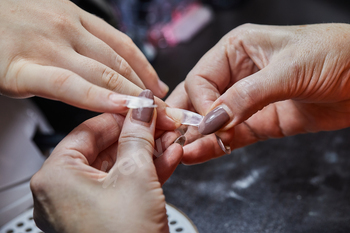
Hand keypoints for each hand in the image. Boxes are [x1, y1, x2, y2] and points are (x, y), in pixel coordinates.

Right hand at [0, 0, 168, 111]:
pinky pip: (68, 86)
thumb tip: (104, 63)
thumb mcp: (48, 18)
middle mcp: (67, 29)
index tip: (162, 90)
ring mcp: (47, 47)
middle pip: (120, 64)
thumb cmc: (5, 19)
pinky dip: (98, 98)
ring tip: (155, 117)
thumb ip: (78, 40)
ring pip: (103, 74)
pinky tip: (119, 108)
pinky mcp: (22, 68)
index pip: (123, 47)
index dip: (147, 70)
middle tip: (168, 111)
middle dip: (148, 91)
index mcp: (74, 18)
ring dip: (134, 98)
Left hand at [30, 94, 182, 232]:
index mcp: (56, 178)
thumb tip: (141, 109)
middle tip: (161, 122)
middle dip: (141, 135)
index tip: (141, 107)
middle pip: (107, 148)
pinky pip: (126, 184)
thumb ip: (138, 135)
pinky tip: (170, 157)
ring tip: (171, 138)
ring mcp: (86, 206)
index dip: (120, 115)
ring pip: (120, 166)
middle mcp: (65, 192)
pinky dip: (148, 171)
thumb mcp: (135, 174)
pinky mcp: (107, 216)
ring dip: (149, 152)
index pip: (89, 130)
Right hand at [169, 23, 349, 163]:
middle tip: (175, 137)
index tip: (207, 121)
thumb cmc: (336, 54)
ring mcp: (247, 101)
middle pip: (199, 98)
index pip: (201, 78)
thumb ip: (246, 95)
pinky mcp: (259, 122)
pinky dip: (215, 146)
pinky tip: (199, 153)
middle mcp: (237, 73)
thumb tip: (213, 118)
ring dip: (198, 136)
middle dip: (187, 118)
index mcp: (236, 48)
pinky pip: (231, 135)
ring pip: (213, 120)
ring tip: (182, 151)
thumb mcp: (287, 69)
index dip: (201, 102)